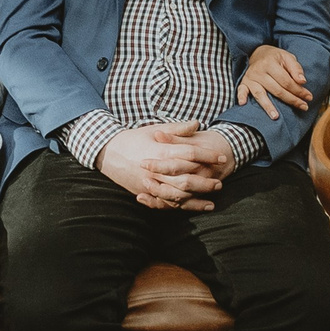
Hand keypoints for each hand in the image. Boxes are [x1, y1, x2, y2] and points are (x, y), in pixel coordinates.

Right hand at [97, 122, 223, 209]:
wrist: (108, 152)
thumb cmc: (133, 139)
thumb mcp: (154, 130)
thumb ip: (177, 129)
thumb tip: (198, 124)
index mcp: (161, 151)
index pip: (190, 153)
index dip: (207, 156)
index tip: (221, 157)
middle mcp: (157, 170)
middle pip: (187, 178)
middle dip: (205, 181)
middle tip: (219, 182)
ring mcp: (150, 184)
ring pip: (178, 194)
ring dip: (197, 197)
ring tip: (213, 197)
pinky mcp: (146, 193)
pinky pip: (166, 203)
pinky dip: (182, 206)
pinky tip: (195, 207)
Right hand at [237, 44, 312, 119]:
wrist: (258, 53)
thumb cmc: (275, 58)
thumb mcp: (287, 57)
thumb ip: (296, 68)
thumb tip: (302, 81)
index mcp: (270, 63)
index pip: (286, 81)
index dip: (298, 90)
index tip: (308, 97)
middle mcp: (259, 71)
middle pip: (276, 90)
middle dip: (291, 100)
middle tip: (303, 107)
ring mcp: (251, 78)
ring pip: (260, 94)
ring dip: (268, 106)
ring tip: (276, 116)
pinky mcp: (244, 82)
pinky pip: (241, 90)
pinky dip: (241, 96)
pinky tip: (243, 104)